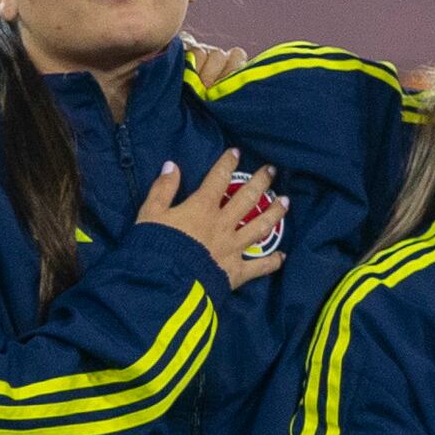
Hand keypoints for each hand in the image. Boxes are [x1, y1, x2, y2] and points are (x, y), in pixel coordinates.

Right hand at [134, 149, 287, 288]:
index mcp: (202, 208)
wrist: (164, 282)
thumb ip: (162, 189)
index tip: (236, 152)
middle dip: (260, 182)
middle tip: (271, 171)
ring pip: (260, 227)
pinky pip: (259, 266)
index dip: (227, 164)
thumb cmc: (155, 247)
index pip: (217, 179)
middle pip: (247, 199)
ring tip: (285, 202)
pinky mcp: (236, 271)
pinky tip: (282, 256)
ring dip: (274, 213)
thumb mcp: (150, 214)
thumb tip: (171, 165)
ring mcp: (233, 248)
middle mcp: (223, 224)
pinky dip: (272, 261)